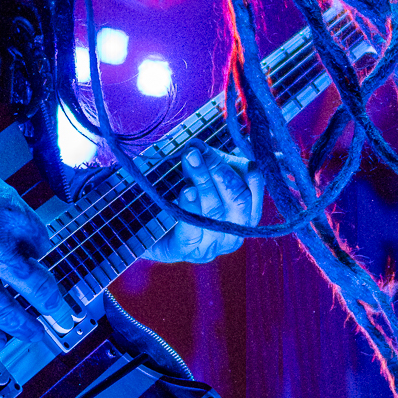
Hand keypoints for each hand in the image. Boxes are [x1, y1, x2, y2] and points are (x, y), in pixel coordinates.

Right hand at [0, 128, 71, 348]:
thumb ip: (2, 205)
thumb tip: (14, 222)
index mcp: (7, 214)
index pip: (40, 242)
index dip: (40, 251)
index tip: (37, 256)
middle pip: (36, 285)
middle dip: (54, 305)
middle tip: (65, 317)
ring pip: (5, 310)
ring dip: (25, 327)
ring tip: (37, 336)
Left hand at [144, 145, 262, 264]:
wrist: (142, 229)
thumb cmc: (177, 198)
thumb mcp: (199, 177)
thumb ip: (210, 162)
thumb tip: (210, 146)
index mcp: (244, 214)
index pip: (255, 189)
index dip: (244, 167)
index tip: (231, 147)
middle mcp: (233, 234)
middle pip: (239, 201)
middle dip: (220, 171)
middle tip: (199, 150)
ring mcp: (211, 246)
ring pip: (216, 212)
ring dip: (204, 181)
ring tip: (190, 158)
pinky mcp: (185, 251)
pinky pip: (192, 230)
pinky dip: (191, 207)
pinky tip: (187, 190)